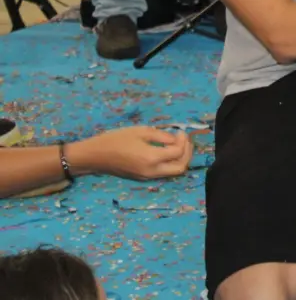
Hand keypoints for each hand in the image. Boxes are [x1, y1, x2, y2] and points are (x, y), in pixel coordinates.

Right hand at [67, 126, 193, 180]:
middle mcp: (152, 171)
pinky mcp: (143, 177)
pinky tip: (168, 151)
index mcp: (152, 158)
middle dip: (187, 153)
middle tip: (185, 140)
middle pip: (181, 167)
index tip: (180, 131)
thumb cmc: (115, 140)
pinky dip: (171, 163)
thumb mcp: (140, 131)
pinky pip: (164, 173)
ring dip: (181, 159)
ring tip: (179, 144)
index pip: (178, 152)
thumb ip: (161, 136)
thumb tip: (176, 139)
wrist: (94, 156)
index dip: (183, 141)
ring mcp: (148, 177)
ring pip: (174, 172)